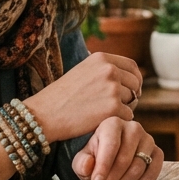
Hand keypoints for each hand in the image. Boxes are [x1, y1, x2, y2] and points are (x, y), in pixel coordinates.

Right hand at [23, 52, 141, 143]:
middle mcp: (109, 70)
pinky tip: (101, 121)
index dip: (135, 79)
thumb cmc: (61, 96)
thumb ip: (104, 70)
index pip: (132, 66)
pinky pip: (128, 115)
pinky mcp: (113, 108)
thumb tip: (130, 75)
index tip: (132, 89)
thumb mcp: (83, 71)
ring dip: (123, 108)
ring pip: (132, 100)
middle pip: (135, 83)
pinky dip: (118, 121)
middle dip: (131, 95)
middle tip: (118, 106)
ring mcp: (112, 88)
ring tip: (102, 112)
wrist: (42, 115)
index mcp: (102, 58)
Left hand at [71, 117, 162, 179]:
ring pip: (139, 166)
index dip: (103, 166)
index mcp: (112, 124)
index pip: (111, 145)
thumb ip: (82, 162)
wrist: (111, 156)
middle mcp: (133, 128)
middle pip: (125, 158)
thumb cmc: (95, 156)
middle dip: (112, 179)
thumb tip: (89, 165)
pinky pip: (154, 170)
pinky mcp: (157, 152)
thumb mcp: (82, 159)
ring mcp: (148, 140)